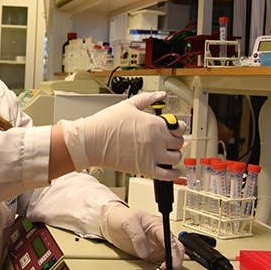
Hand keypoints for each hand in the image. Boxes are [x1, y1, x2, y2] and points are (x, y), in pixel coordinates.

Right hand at [59, 90, 184, 179]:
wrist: (91, 142)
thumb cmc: (105, 124)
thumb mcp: (128, 106)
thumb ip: (147, 99)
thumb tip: (160, 94)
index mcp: (154, 124)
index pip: (179, 127)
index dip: (178, 127)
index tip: (174, 128)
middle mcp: (156, 140)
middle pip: (179, 142)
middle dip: (176, 140)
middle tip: (170, 140)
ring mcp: (152, 156)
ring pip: (176, 158)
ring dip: (174, 155)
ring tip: (167, 152)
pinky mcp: (145, 169)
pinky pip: (168, 175)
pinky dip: (174, 174)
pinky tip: (173, 170)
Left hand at [99, 202, 184, 269]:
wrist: (111, 223)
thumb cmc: (121, 217)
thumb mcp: (128, 222)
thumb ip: (137, 236)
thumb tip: (144, 252)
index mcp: (157, 225)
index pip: (169, 239)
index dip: (173, 252)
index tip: (171, 262)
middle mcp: (160, 236)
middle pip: (176, 248)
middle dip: (176, 261)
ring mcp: (157, 245)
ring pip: (172, 256)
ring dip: (172, 266)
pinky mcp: (152, 253)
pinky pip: (162, 261)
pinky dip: (164, 268)